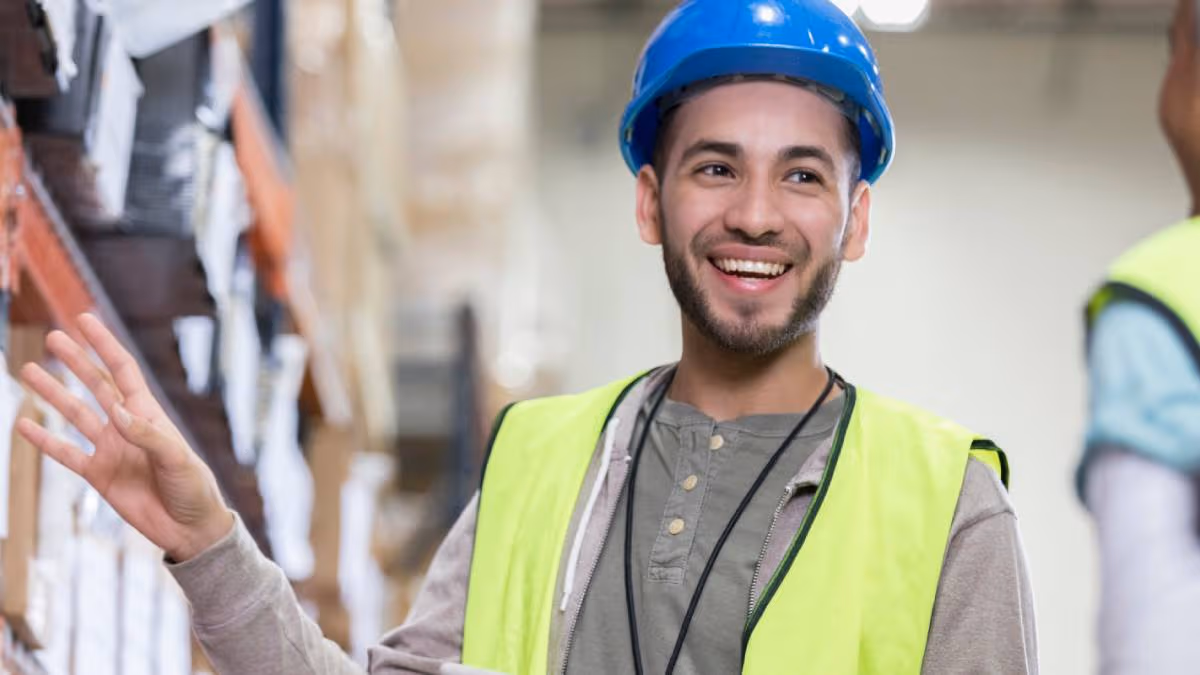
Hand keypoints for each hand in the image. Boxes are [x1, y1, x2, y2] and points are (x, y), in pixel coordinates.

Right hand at [16, 314, 233, 561]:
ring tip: (28, 371)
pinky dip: (45, 440)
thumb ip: (147, 434)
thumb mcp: (177, 458)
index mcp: (149, 414)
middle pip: (96, 385)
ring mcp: (110, 449)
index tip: (85, 319)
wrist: (189, 529)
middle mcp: (126, 426)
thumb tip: (116, 410)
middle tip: (52, 337)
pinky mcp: (98, 475)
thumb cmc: (193, 488)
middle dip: (76, 361)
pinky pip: (66, 454)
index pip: (122, 371)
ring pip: (75, 414)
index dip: (104, 345)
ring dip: (53, 394)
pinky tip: (24, 425)